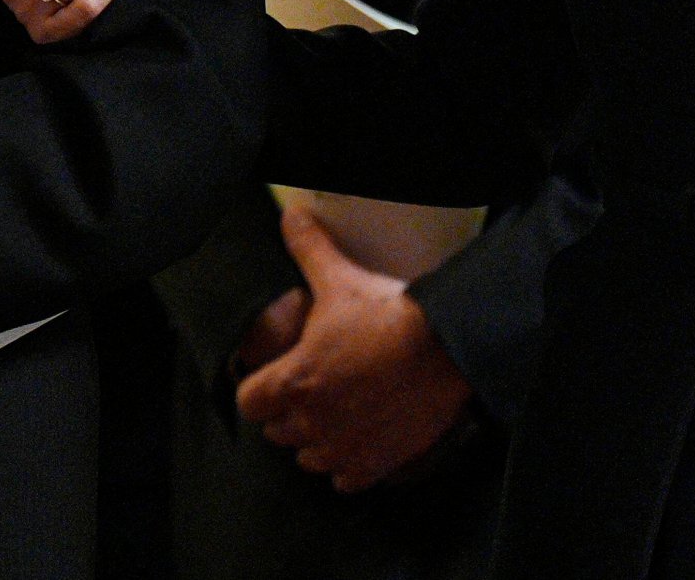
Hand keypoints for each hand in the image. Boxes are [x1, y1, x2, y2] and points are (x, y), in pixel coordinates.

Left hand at [236, 207, 473, 491]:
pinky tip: (364, 436)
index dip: (260, 385)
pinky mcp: (375, 465)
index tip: (277, 373)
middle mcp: (310, 424)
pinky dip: (350, 462)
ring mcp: (342, 449)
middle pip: (278, 430)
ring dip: (318, 437)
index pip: (249, 401)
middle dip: (291, 409)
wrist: (445, 347)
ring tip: (339, 409)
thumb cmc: (388, 314)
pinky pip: (345, 479)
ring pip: (310, 457)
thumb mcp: (341, 278)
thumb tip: (290, 216)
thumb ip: (308, 249)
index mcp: (293, 381)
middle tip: (316, 382)